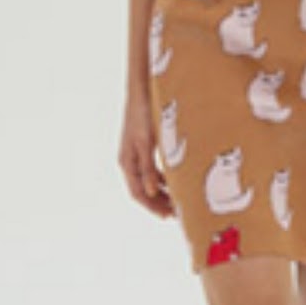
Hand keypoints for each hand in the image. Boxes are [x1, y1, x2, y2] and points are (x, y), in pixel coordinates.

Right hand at [118, 94, 175, 217]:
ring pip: (148, 180)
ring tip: (178, 200)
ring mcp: (136, 153)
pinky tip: (176, 180)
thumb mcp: (147, 142)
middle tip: (177, 213)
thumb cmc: (143, 114)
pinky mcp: (144, 145)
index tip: (169, 215)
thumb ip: (148, 167)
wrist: (142, 89)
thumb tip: (150, 192)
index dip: (152, 206)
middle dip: (158, 203)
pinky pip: (152, 169)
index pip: (137, 193)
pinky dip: (163, 178)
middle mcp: (129, 160)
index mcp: (127, 162)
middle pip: (142, 190)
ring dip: (162, 192)